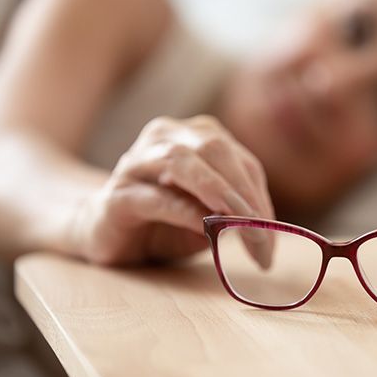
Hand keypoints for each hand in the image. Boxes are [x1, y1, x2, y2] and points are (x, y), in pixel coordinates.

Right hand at [75, 115, 274, 265]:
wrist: (104, 233)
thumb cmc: (164, 222)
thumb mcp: (208, 217)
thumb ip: (233, 213)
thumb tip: (263, 228)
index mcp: (194, 137)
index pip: (239, 160)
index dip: (261, 197)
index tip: (272, 239)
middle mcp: (165, 138)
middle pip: (215, 149)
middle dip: (245, 193)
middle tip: (262, 238)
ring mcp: (136, 163)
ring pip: (183, 161)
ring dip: (218, 192)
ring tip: (242, 222)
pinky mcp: (116, 196)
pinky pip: (154, 198)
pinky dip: (184, 211)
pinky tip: (204, 227)